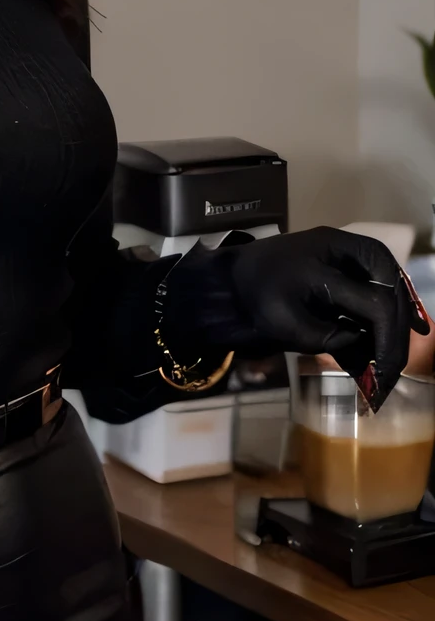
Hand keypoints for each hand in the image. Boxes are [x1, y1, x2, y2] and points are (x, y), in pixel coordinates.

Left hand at [231, 227, 430, 402]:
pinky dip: (382, 310)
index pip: (376, 302)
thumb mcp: (290, 327)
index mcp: (328, 256)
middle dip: (397, 330)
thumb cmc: (251, 300)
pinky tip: (385, 337)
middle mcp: (342, 248)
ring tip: (391, 355)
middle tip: (393, 366)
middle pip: (390, 288)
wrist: (224, 284)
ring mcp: (343, 253)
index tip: (385, 372)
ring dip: (395, 319)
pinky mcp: (341, 264)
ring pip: (387, 283)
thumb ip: (333, 339)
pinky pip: (373, 283)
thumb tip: (368, 350)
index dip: (388, 340)